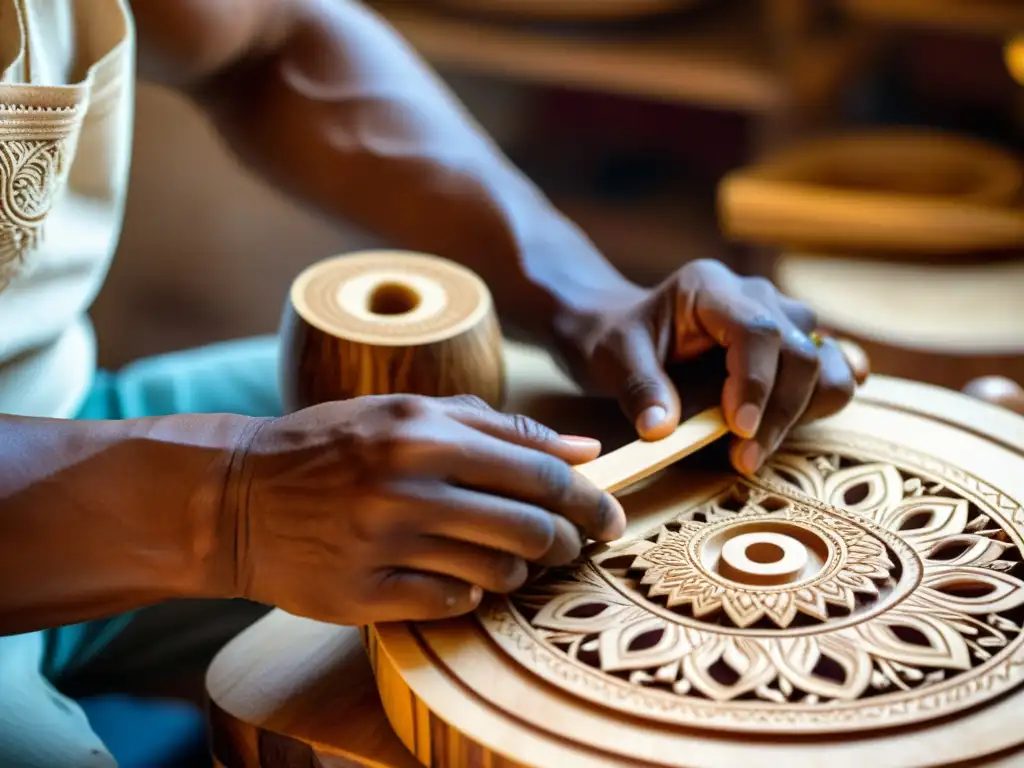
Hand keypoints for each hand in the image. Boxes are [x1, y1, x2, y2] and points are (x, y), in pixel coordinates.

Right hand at [221, 394, 624, 624]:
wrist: (235, 496)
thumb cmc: (331, 445)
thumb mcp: (408, 412)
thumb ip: (498, 426)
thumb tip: (583, 449)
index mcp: (424, 434)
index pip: (539, 472)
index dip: (587, 500)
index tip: (608, 517)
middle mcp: (406, 488)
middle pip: (529, 528)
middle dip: (565, 542)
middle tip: (569, 545)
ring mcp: (383, 546)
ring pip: (496, 573)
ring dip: (517, 570)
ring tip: (507, 559)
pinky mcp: (361, 596)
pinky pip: (450, 605)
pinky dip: (469, 595)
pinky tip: (458, 578)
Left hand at [566, 259, 860, 474]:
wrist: (621, 329)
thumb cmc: (616, 338)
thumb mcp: (612, 357)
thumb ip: (638, 388)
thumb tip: (661, 429)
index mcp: (709, 288)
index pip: (757, 330)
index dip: (757, 383)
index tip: (738, 430)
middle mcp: (755, 295)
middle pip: (800, 352)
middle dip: (779, 412)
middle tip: (743, 458)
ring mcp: (781, 317)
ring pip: (827, 363)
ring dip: (802, 412)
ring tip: (756, 448)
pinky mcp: (793, 344)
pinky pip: (835, 367)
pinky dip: (825, 396)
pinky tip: (801, 420)